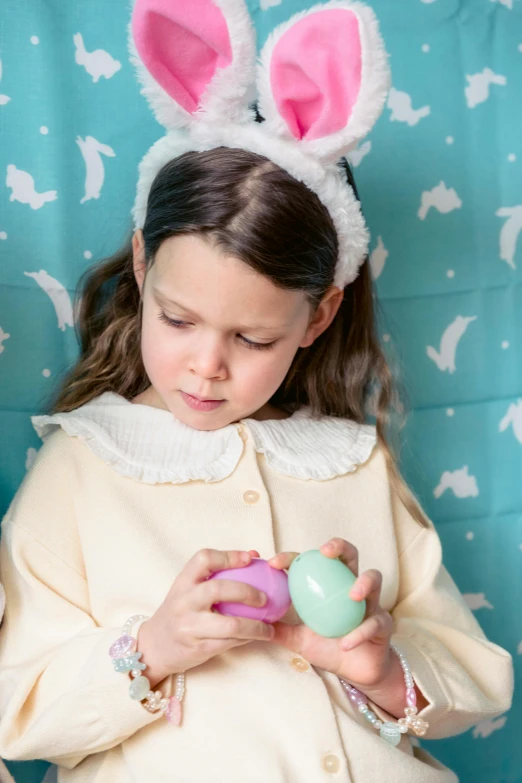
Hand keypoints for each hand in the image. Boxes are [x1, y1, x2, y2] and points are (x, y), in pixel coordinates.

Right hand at [138, 548, 274, 687]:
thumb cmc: (178, 612)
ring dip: (256, 626)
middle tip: (264, 598)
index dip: (228, 556)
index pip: (204, 559)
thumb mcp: (188, 590)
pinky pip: (230, 643)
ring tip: (269, 627)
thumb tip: (253, 555)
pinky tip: (256, 637)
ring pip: (230, 624)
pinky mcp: (198, 648)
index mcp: (183, 582)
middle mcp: (184, 602)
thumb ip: (216, 574)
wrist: (152, 647)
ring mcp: (189, 626)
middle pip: (218, 589)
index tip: (250, 558)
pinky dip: (247, 639)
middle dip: (247, 592)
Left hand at [267, 538, 393, 689]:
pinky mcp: (382, 623)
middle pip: (349, 554)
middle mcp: (349, 586)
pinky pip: (374, 622)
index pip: (311, 562)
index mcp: (328, 585)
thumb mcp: (299, 639)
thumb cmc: (329, 648)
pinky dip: (360, 632)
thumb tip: (253, 622)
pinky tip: (347, 643)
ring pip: (373, 578)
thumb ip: (280, 629)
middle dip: (339, 547)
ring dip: (363, 583)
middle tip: (325, 552)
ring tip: (352, 595)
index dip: (292, 557)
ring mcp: (369, 602)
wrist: (356, 672)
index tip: (274, 563)